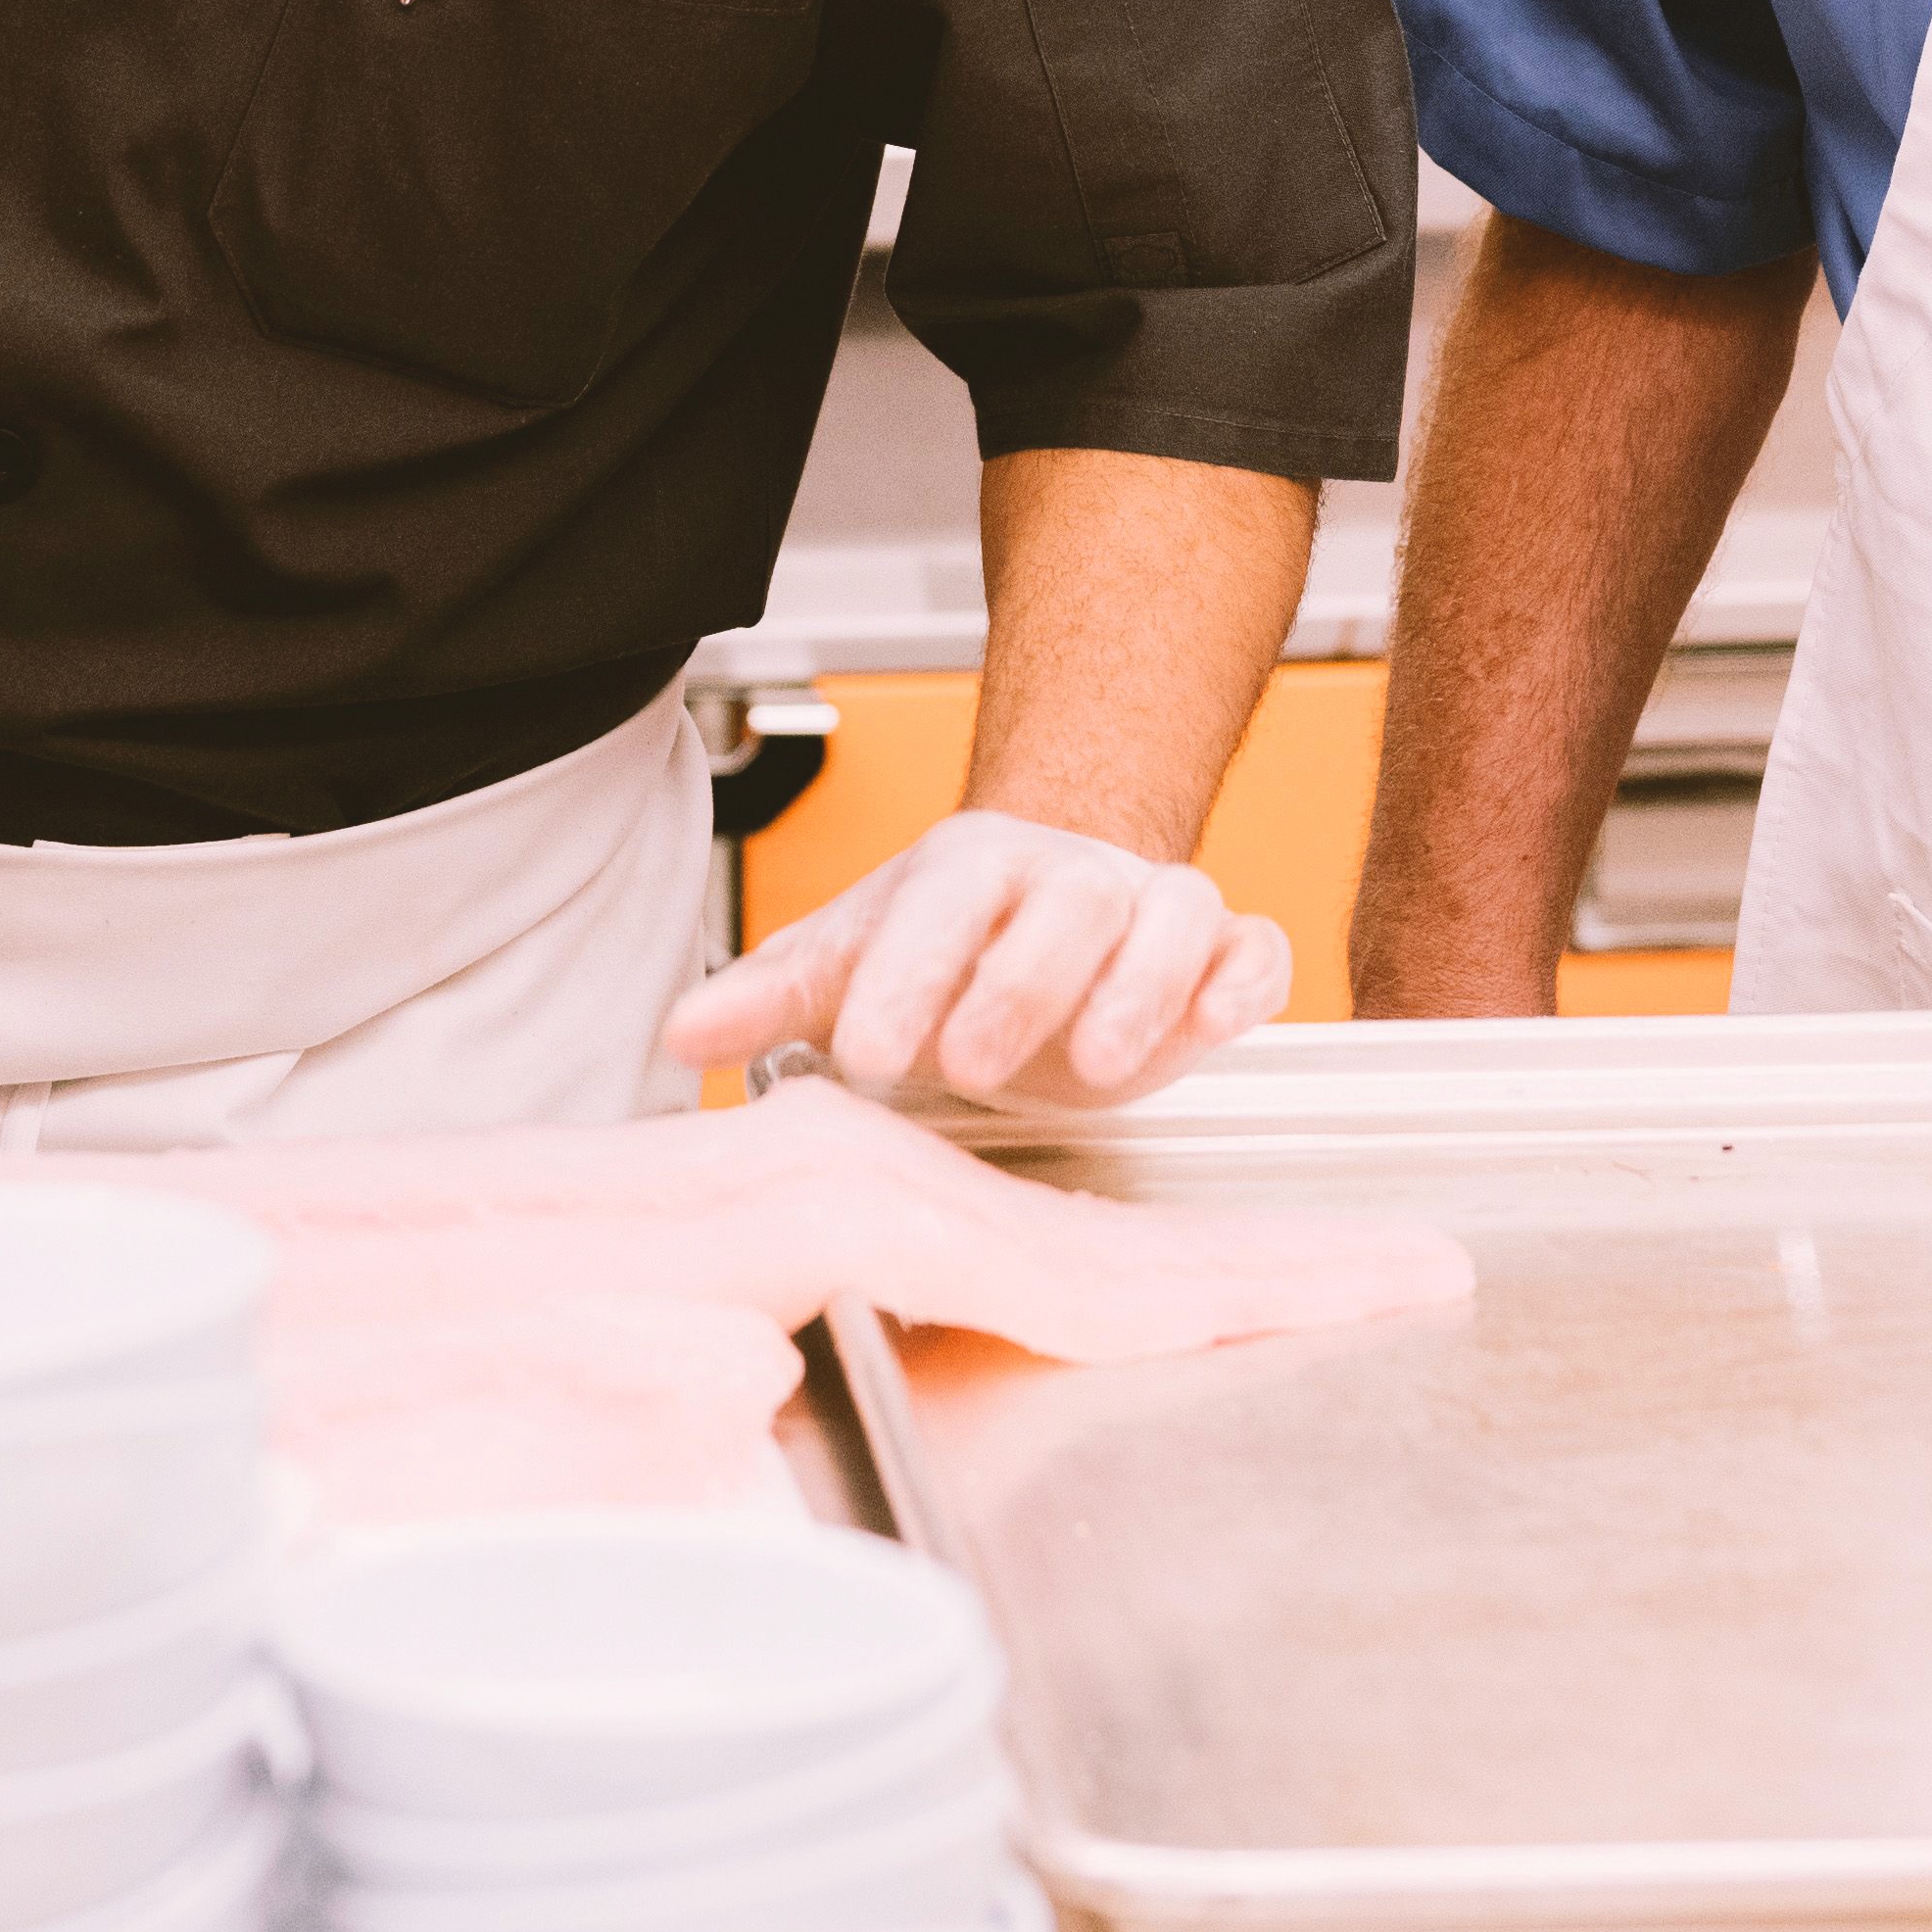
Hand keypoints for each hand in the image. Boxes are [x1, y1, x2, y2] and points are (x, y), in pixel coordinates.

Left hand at [663, 808, 1291, 1113]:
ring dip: (1139, 987)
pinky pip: (1249, 948)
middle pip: (1062, 905)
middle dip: (1020, 983)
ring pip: (1168, 915)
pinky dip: (1242, 981)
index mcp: (969, 868)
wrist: (1049, 896)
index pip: (940, 904)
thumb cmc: (949, 940)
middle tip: (972, 1063)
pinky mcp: (1220, 952)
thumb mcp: (854, 959)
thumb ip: (775, 995)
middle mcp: (1067, 877)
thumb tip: (681, 1032)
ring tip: (1097, 1061)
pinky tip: (1215, 1027)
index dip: (908, 974)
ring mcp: (1151, 908)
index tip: (872, 1053)